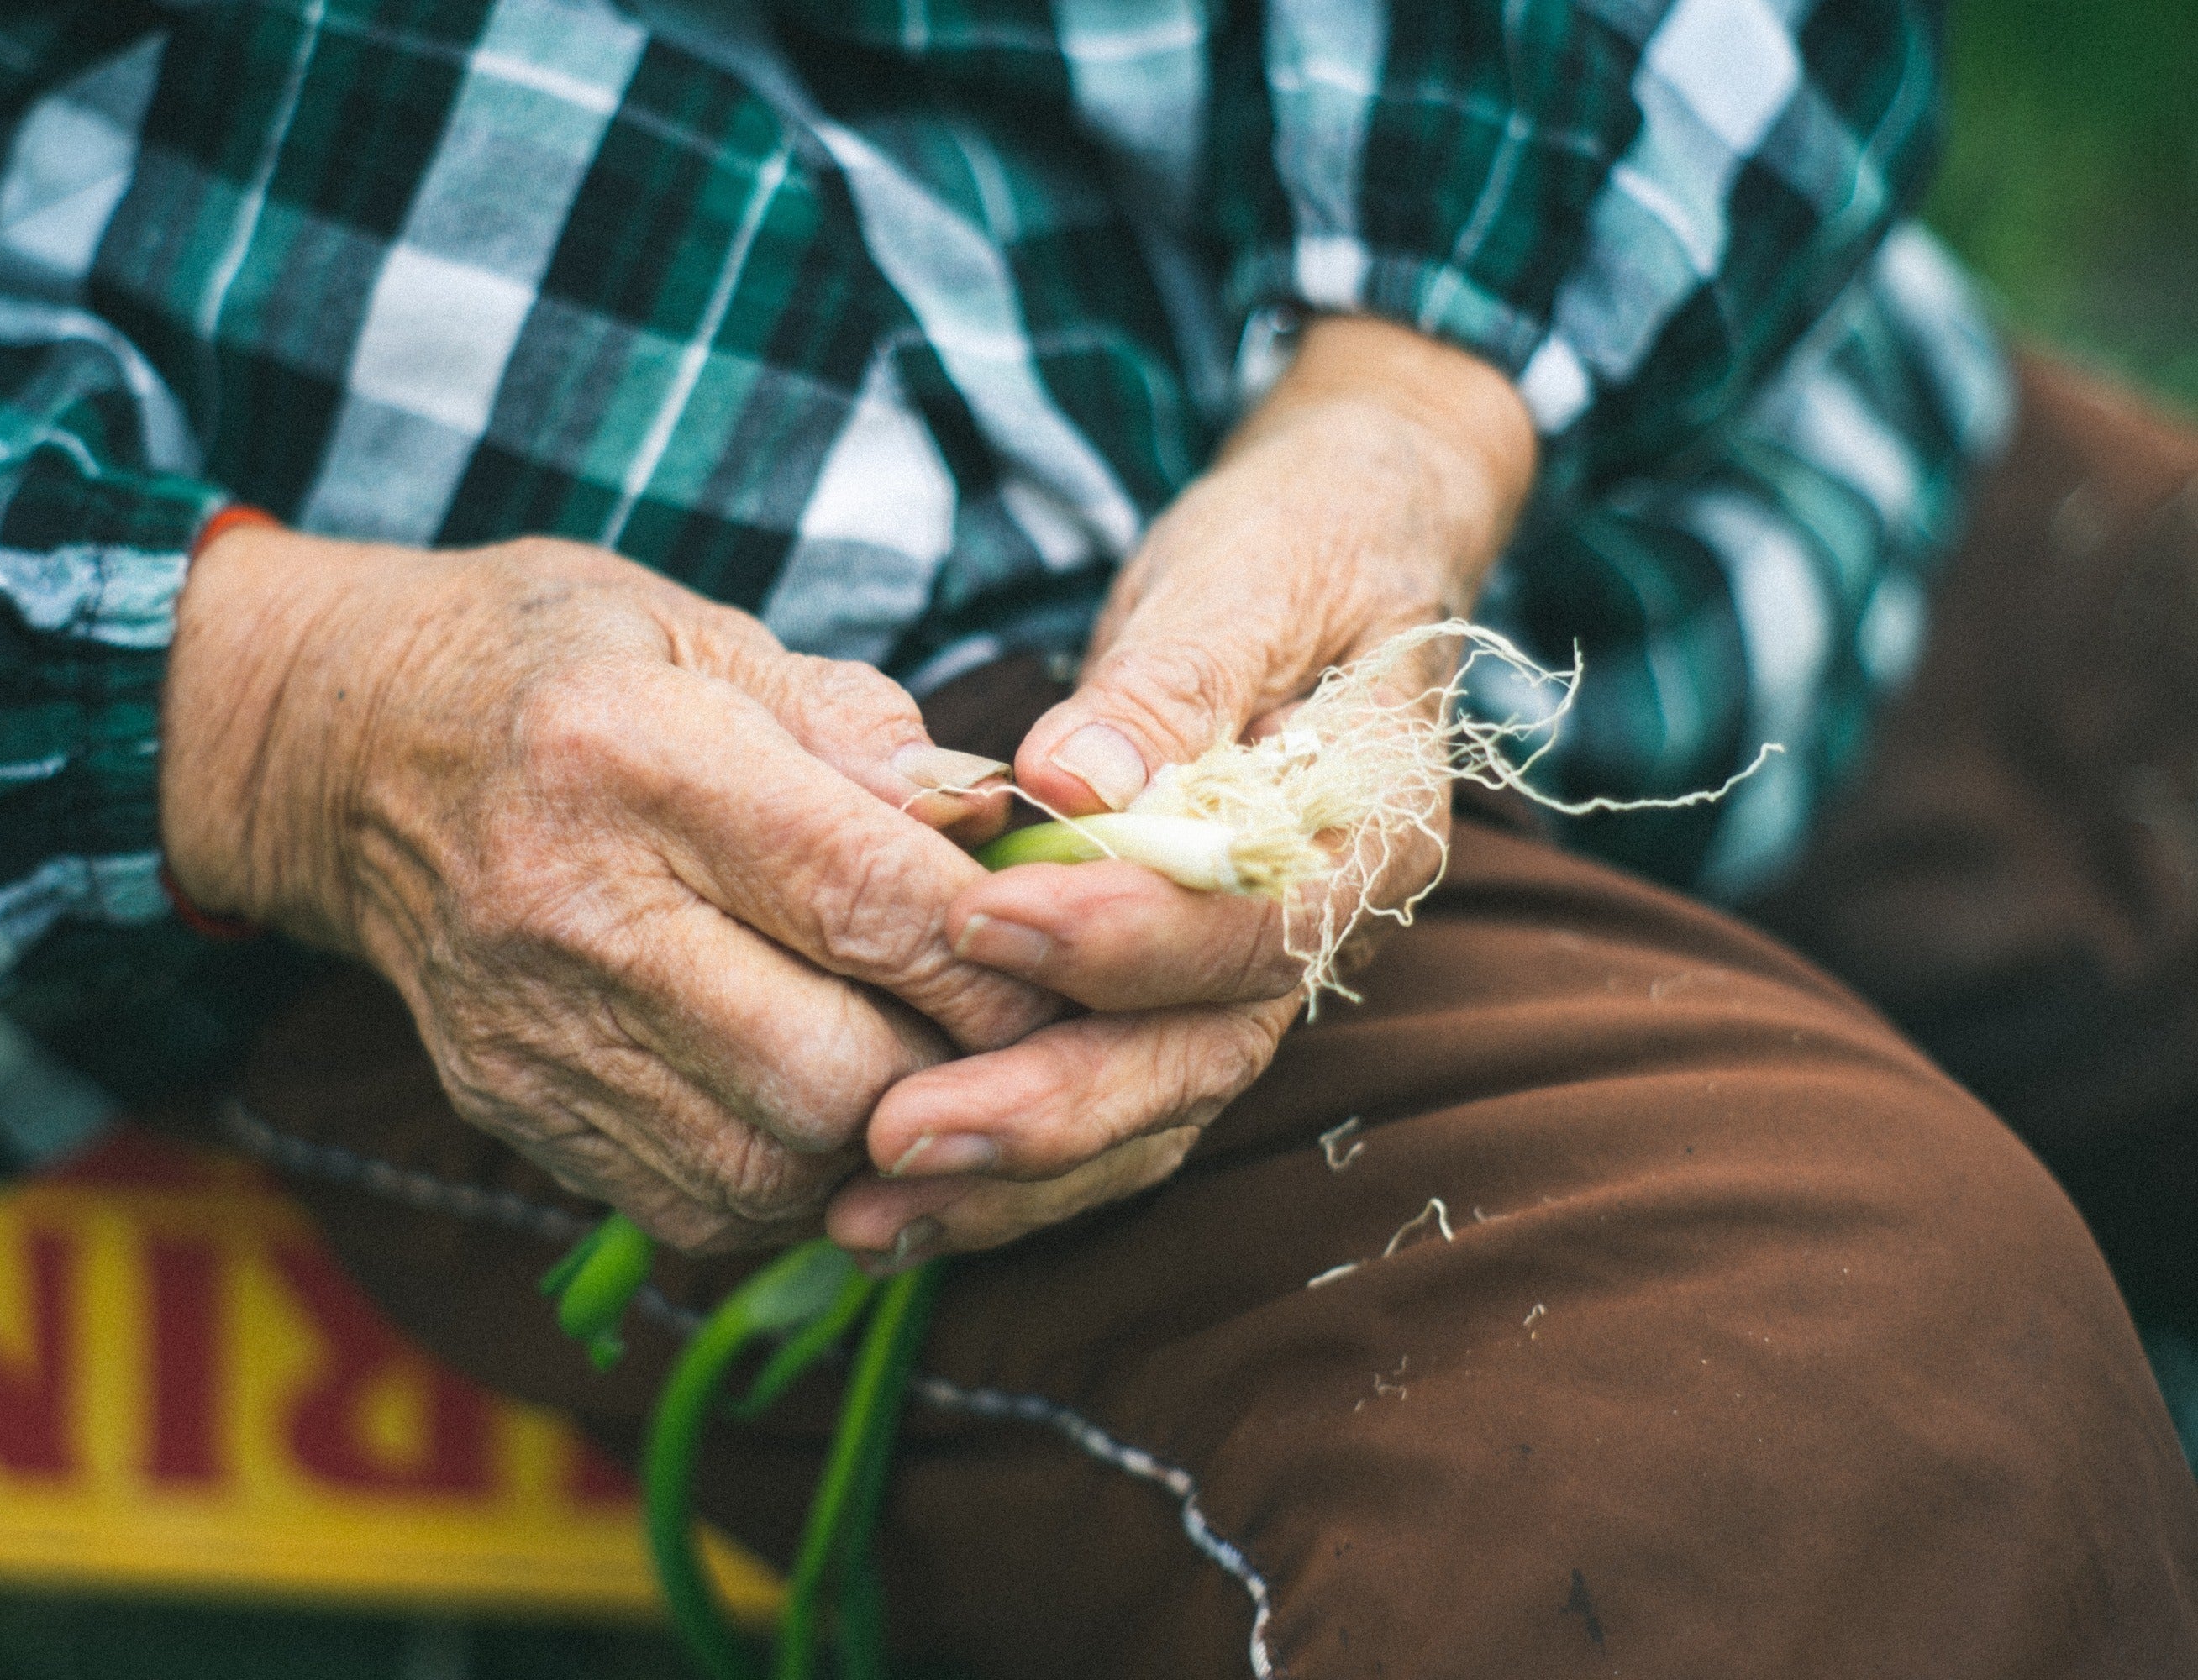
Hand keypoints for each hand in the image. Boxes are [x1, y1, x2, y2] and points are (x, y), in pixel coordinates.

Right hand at [160, 530, 1050, 1252]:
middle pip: (827, 1071)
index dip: (998, 952)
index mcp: (631, 756)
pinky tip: (821, 1098)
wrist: (342, 751)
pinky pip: (701, 1203)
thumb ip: (864, 734)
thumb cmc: (558, 665)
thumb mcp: (708, 632)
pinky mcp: (516, 1113)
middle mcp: (568, 913)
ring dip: (885, 1135)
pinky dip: (796, 1171)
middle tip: (1010, 1020)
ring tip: (921, 1058)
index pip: (863, 901)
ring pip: (772, 1165)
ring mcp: (531, 1034)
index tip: (1072, 951)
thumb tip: (1004, 832)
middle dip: (957, 1065)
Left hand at [826, 317, 1537, 1262]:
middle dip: (1044, 1109)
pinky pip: (1102, 1094)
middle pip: (1197, 1059)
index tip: (979, 916)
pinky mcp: (1170, 992)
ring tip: (865, 1213)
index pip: (1252, 921)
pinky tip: (892, 1202)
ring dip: (1009, 1173)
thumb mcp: (1244, 580)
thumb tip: (1071, 783)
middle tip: (894, 1136)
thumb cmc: (1296, 551)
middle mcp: (1316, 930)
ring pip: (1145, 1110)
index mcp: (1369, 830)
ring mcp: (1242, 976)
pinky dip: (1006, 1156)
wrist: (1336, 555)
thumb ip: (1169, 685)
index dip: (1122, 936)